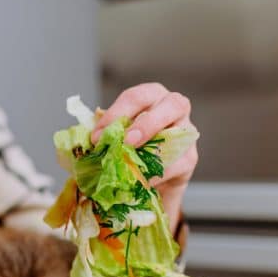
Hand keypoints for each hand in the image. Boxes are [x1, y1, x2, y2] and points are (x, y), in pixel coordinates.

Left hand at [91, 83, 197, 230]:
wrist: (153, 176)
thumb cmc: (133, 147)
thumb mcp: (117, 136)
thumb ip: (107, 134)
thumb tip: (88, 143)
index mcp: (152, 96)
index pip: (136, 97)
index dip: (116, 115)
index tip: (97, 137)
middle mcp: (174, 108)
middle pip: (171, 104)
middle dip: (147, 123)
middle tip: (126, 141)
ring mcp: (186, 132)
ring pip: (180, 132)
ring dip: (155, 150)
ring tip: (132, 162)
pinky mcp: (190, 158)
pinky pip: (177, 163)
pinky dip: (157, 173)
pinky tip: (141, 180)